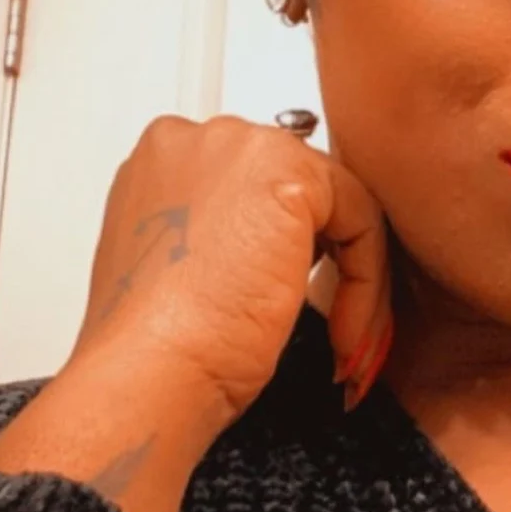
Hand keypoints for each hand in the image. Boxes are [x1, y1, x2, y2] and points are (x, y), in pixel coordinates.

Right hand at [71, 114, 390, 427]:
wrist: (146, 372)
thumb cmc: (152, 344)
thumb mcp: (181, 265)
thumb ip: (221, 230)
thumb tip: (269, 245)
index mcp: (165, 156)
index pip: (259, 184)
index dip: (285, 245)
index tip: (293, 298)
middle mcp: (202, 139)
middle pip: (302, 186)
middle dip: (326, 257)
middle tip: (333, 318)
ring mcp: (246, 148)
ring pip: (340, 203)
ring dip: (352, 277)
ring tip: (342, 337)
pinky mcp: (292, 178)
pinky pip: (363, 224)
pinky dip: (365, 284)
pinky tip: (344, 333)